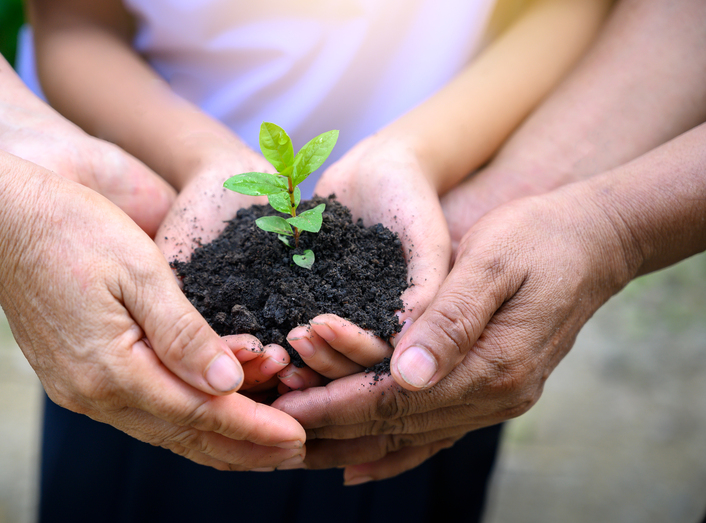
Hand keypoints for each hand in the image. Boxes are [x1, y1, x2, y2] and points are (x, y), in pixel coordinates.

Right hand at [0, 122, 305, 469]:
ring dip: (218, 439)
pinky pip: (145, 412)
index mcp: (112, 368)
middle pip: (184, 435)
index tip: (298, 436)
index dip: (253, 427)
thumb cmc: (75, 230)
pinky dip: (186, 420)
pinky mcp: (80, 378)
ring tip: (267, 445)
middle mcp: (95, 393)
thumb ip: (184, 333)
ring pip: (164, 430)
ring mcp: (83, 390)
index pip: (199, 413)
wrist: (2, 220)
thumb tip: (228, 385)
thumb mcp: (140, 272)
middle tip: (296, 451)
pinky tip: (213, 416)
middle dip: (245, 447)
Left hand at [273, 181, 632, 478]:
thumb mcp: (492, 262)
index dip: (336, 405)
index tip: (285, 409)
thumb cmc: (538, 238)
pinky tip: (358, 464)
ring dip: (352, 442)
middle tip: (273, 428)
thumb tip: (408, 374)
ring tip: (298, 444)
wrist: (593, 242)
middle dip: (332, 428)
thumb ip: (451, 318)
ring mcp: (495, 399)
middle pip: (397, 428)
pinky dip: (392, 451)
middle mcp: (494, 396)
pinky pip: (434, 434)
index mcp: (492, 365)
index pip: (397, 400)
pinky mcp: (490, 390)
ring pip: (410, 438)